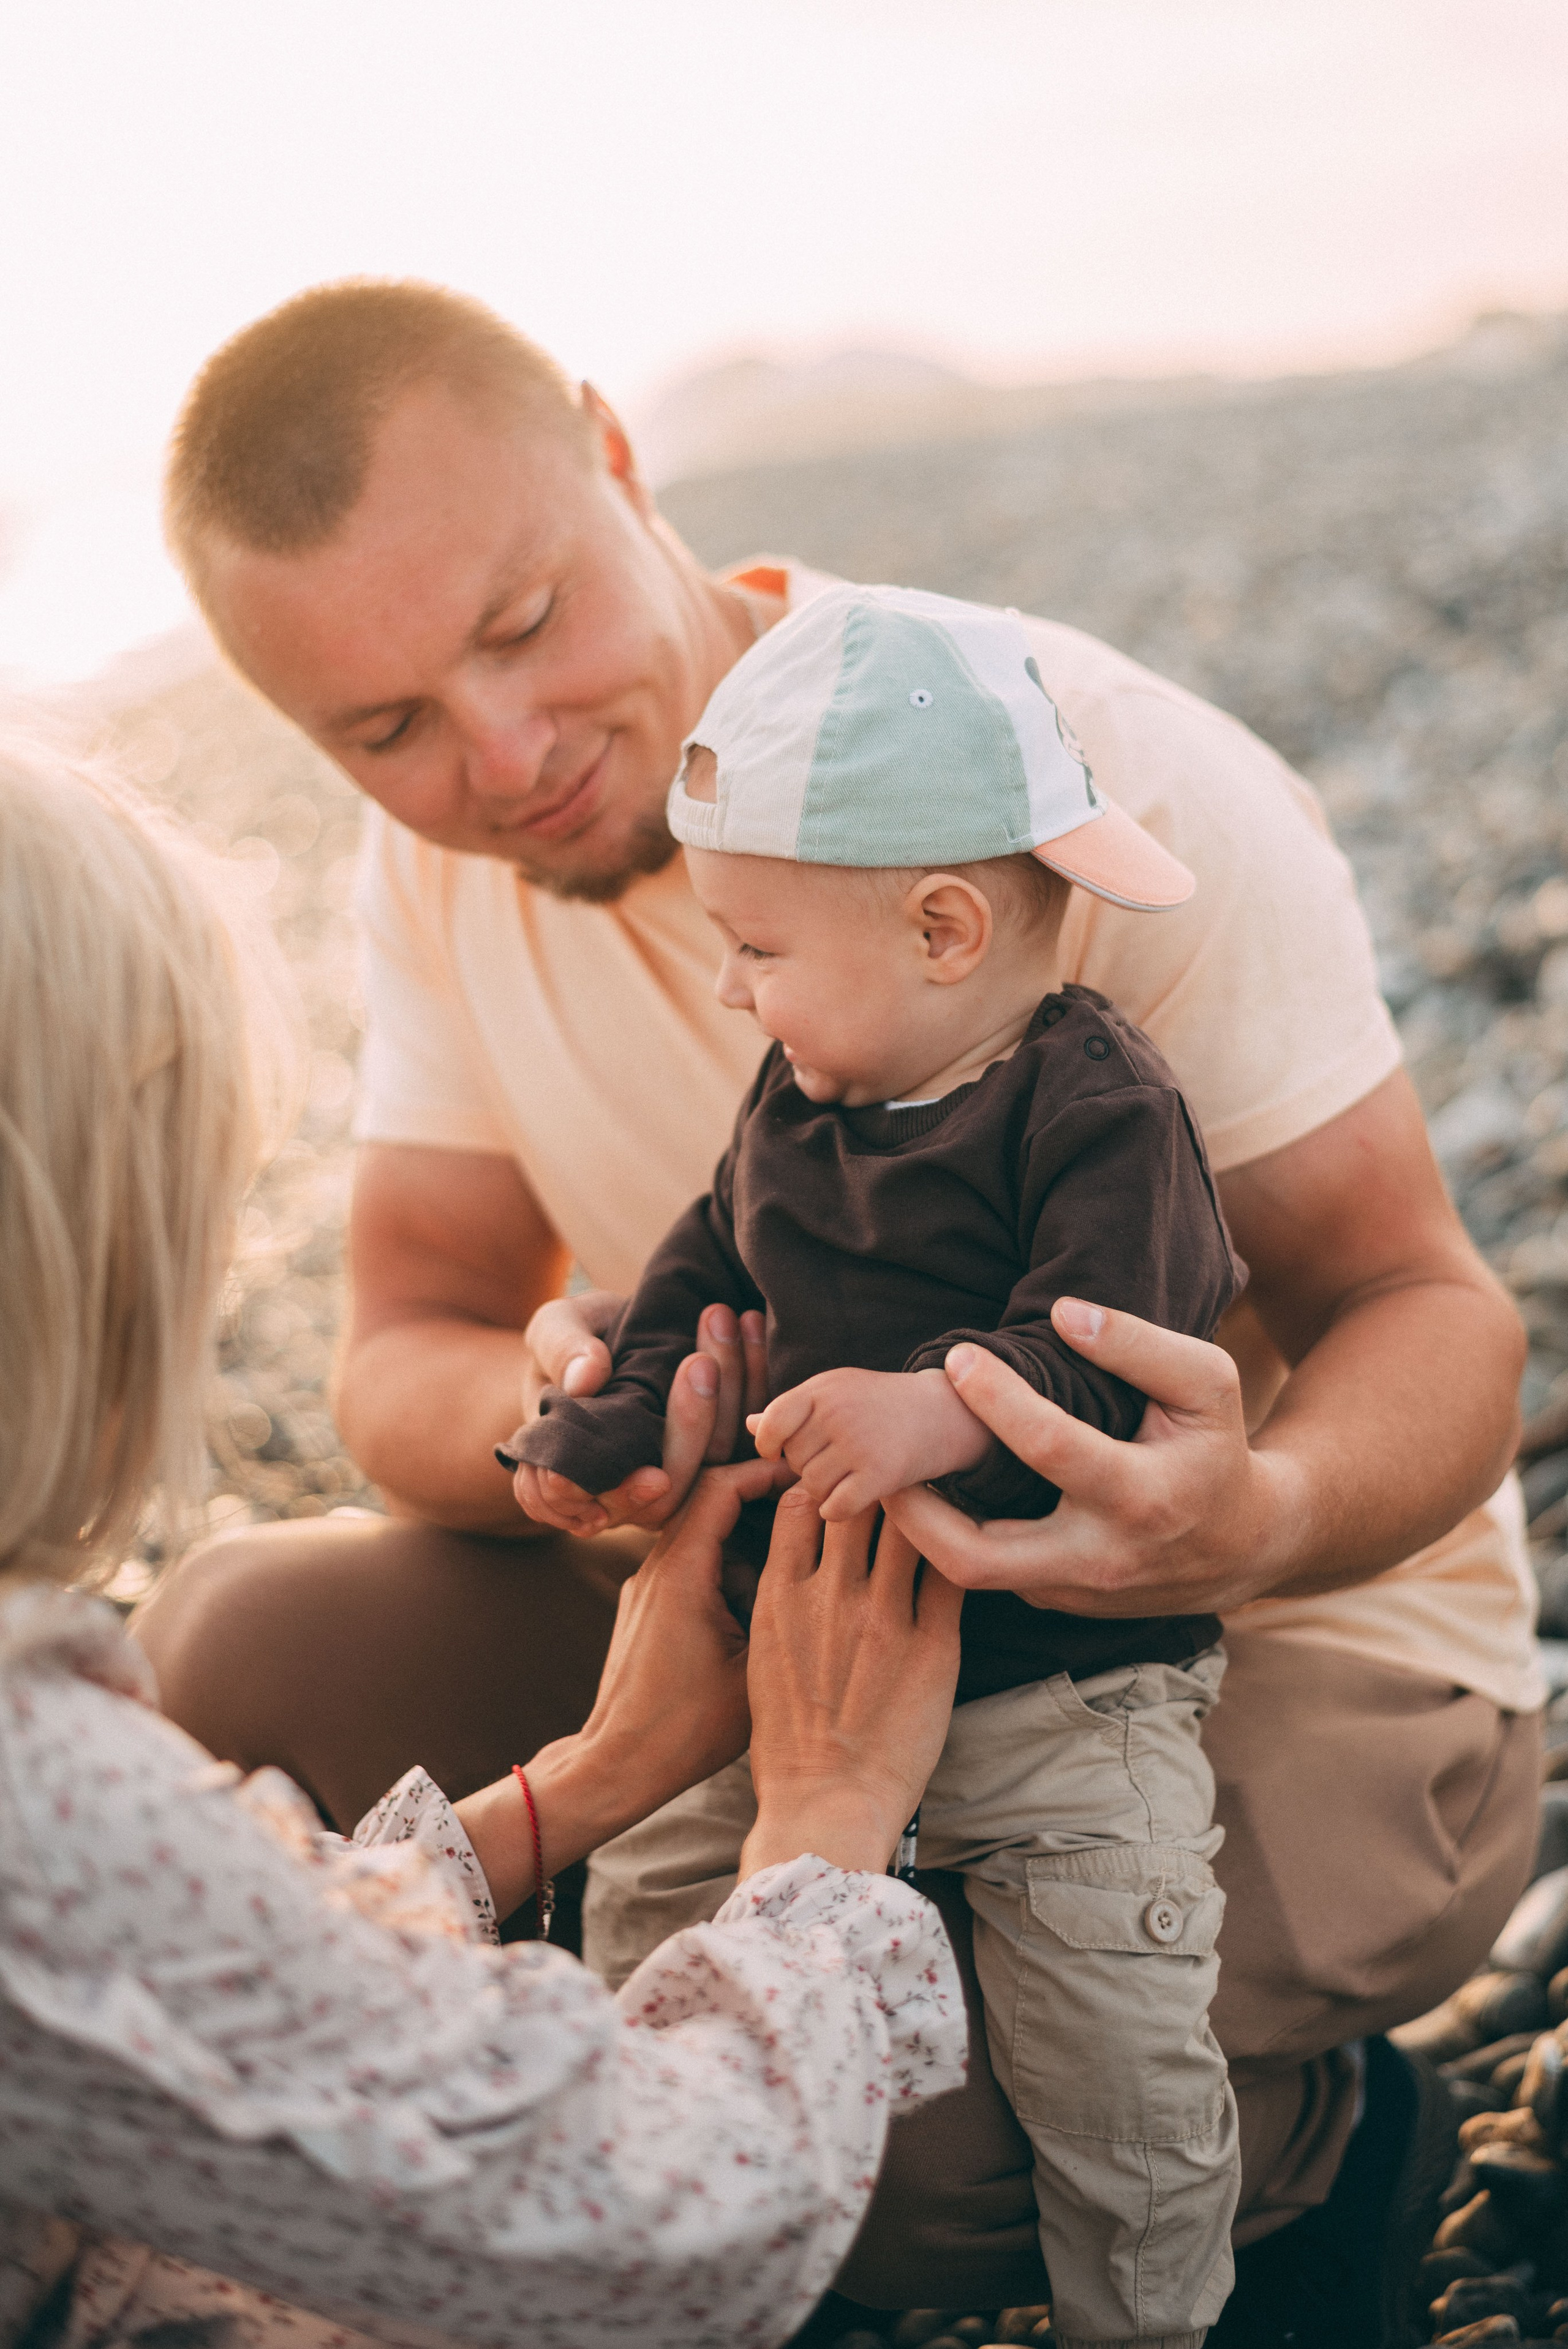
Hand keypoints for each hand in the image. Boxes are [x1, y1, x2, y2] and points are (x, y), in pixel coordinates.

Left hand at [456, 1459, 779, 1914]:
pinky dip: (723, 1570)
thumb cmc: (688, 1729)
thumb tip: (828, 1569)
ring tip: (791, 1569)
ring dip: (744, 1543)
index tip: (805, 1476)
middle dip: (760, 1500)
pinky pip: (686, 1566)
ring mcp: (645, 1588)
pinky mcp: (643, 1609)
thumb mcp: (755, 1667)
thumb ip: (785, 1608)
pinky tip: (756, 1605)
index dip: (765, 1472)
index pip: (719, 1486)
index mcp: (682, 1573)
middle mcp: (656, 1569)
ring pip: (699, 1535)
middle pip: (708, 1502)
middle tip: (810, 1509)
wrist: (617, 1765)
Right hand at [508, 1293, 767, 1533]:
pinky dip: (757, 1376)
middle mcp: (628, 1491)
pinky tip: (751, 1326)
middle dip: (691, 1425)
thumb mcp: (553, 1331)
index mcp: (572, 1476)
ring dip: (732, 1390)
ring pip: (717, 1462)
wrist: (610, 1337)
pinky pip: (749, 1431)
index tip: (655, 1470)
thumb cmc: (571, 1344)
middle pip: (670, 1488)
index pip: (602, 1505)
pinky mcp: (724, 1453)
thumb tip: (586, 1380)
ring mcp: (682, 1476)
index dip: (628, 1494)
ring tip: (730, 1320)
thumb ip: (561, 1351)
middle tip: (701, 1360)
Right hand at [740, 1489, 963, 1878]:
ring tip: (943, 1483)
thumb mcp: (763, 1655)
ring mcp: (885, 1618)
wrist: (826, 1805)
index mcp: (780, 1596)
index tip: (842, 1475)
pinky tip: (973, 1532)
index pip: (800, 1501)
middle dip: (876, 1475)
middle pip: (858, 1499)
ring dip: (926, 1500)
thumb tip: (804, 1556)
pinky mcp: (934, 1646)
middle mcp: (831, 1596)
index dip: (822, 1479)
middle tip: (900, 1462)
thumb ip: (784, 1597)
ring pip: (911, 1522)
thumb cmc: (788, 1741)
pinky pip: (953, 1572)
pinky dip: (963, 1546)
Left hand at [748, 1366, 990, 1520]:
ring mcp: (859, 1444)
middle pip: (793, 1460)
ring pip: (812, 1486)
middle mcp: (838, 1413)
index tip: (781, 1450)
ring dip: (825, 1488)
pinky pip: (833, 1508)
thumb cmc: (877, 1403)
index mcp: (822, 1389)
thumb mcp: (835, 1393)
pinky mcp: (880, 1475)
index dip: (769, 1444)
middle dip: (807, 1464)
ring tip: (848, 1473)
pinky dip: (839, 1509)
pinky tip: (853, 1496)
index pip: (772, 1423)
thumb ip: (792, 1411)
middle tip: (835, 1457)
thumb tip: (748, 1425)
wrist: (942, 1412)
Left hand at [884, 1298, 1293, 1616]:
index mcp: (1141, 1496)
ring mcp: (1076, 1593)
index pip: (1051, 1448)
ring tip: (889, 1472)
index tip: (957, 1356)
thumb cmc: (1217, 1446)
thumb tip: (1063, 1313)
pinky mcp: (1059, 1605)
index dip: (997, 1399)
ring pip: (972, 1576)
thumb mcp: (1206, 1382)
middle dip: (916, 1511)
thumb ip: (1136, 1344)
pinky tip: (933, 1492)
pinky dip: (952, 1537)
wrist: (1246, 1542)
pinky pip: (992, 1576)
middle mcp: (1102, 1558)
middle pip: (979, 1558)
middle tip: (880, 1457)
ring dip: (919, 1529)